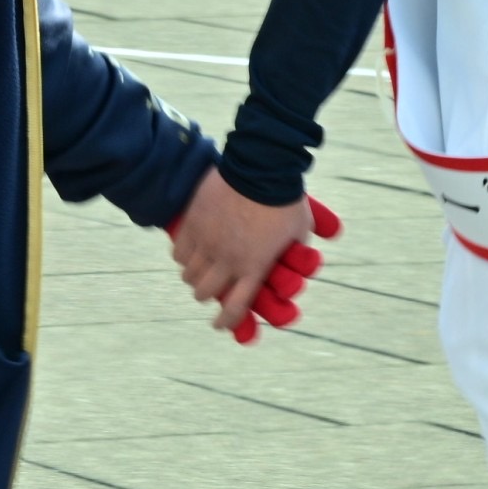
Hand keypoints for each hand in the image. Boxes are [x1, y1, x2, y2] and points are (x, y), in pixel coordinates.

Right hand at [169, 169, 339, 336]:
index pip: (235, 307)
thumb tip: (308, 262)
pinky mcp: (193, 224)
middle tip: (209, 290)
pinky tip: (188, 252)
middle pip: (205, 293)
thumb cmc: (285, 198)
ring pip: (189, 275)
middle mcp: (227, 260)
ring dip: (194, 277)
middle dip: (206, 296)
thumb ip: (298, 250)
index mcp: (254, 266)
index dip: (227, 321)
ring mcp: (207, 242)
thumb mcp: (299, 230)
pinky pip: (179, 252)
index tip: (220, 324)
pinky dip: (182, 257)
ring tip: (197, 271)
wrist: (259, 164)